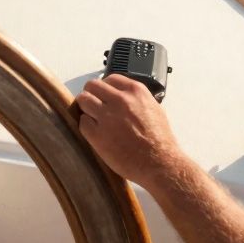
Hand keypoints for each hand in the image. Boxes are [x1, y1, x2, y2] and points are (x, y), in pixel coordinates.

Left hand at [75, 74, 184, 190]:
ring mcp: (107, 117)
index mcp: (135, 92)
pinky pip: (82, 123)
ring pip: (83, 100)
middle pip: (92, 86)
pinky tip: (96, 133)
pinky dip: (86, 127)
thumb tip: (125, 98)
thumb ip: (137, 100)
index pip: (110, 78)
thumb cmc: (160, 141)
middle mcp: (120, 100)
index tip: (104, 95)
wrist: (160, 163)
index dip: (105, 87)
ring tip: (92, 119)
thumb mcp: (154, 109)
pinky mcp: (98, 135)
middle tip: (93, 105)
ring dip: (86, 109)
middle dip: (91, 94)